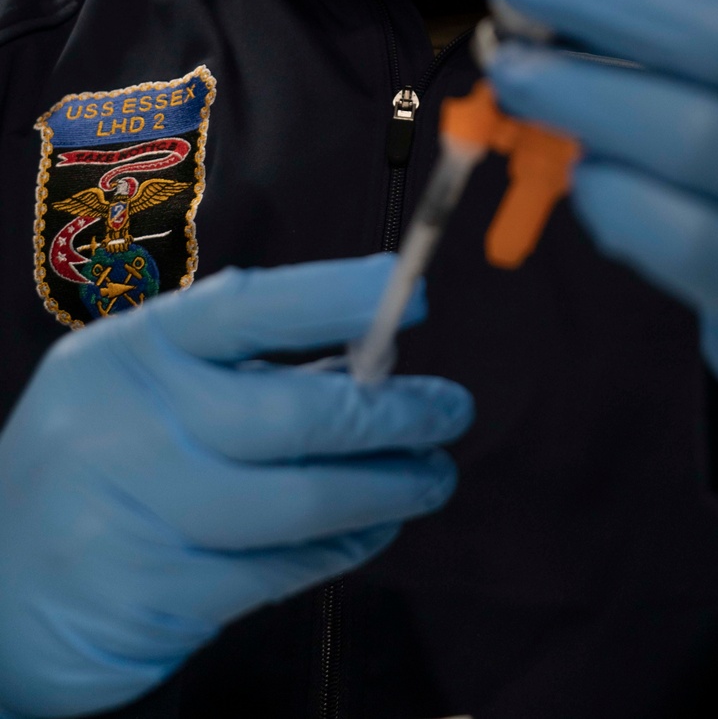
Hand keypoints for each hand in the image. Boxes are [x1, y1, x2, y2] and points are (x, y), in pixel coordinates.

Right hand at [0, 256, 472, 717]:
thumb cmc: (92, 462)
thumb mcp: (139, 389)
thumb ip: (235, 368)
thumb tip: (365, 357)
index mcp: (132, 353)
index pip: (248, 306)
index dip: (338, 296)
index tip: (411, 294)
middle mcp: (133, 424)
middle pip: (297, 412)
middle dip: (394, 412)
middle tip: (452, 410)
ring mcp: (143, 514)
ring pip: (304, 499)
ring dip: (388, 487)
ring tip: (432, 475)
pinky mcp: (160, 595)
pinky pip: (281, 568)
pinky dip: (343, 546)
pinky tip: (374, 528)